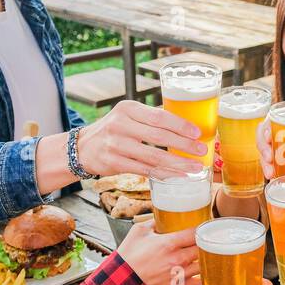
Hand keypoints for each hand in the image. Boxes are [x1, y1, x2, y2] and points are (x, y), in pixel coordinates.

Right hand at [78, 100, 205, 176]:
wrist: (82, 148)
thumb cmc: (114, 130)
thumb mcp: (128, 116)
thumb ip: (151, 118)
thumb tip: (186, 125)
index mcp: (128, 109)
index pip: (159, 116)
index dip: (180, 125)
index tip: (198, 133)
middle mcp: (120, 124)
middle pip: (159, 136)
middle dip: (184, 145)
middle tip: (202, 151)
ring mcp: (116, 145)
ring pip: (153, 156)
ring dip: (177, 163)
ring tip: (195, 167)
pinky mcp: (113, 163)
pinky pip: (144, 170)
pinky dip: (163, 173)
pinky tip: (177, 175)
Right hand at [115, 220, 199, 284]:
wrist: (122, 281)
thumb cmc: (128, 256)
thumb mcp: (138, 232)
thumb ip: (153, 222)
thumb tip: (163, 216)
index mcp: (169, 243)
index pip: (195, 232)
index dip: (202, 227)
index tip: (203, 226)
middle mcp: (177, 258)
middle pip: (203, 247)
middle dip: (205, 242)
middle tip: (205, 238)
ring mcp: (180, 273)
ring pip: (204, 264)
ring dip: (205, 258)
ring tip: (203, 253)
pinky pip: (199, 282)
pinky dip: (201, 277)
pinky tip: (199, 271)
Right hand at [256, 120, 284, 205]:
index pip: (280, 122)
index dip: (267, 129)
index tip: (268, 143)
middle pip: (271, 140)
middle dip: (263, 150)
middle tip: (268, 165)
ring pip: (274, 159)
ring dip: (266, 165)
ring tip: (270, 177)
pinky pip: (283, 177)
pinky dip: (276, 181)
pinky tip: (274, 188)